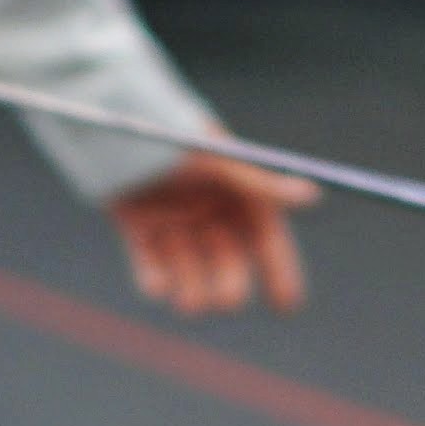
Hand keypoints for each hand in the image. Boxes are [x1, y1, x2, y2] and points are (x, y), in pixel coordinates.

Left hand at [112, 151, 310, 315]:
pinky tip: (158, 288)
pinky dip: (155, 280)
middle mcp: (208, 211)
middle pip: (229, 261)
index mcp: (236, 192)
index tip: (287, 305)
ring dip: (193, 291)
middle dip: (231, 285)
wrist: (112, 120)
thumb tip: (312, 195)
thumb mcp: (218, 163)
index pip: (266, 238)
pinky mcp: (138, 228)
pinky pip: (151, 264)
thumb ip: (260, 185)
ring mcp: (173, 221)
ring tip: (190, 304)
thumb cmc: (174, 135)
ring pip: (190, 270)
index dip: (279, 271)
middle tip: (228, 300)